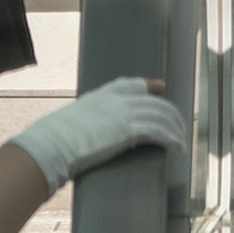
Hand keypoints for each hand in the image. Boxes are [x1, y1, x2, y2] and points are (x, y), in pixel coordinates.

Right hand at [8, 77, 188, 184]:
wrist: (52, 143)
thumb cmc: (55, 138)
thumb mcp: (74, 121)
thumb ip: (88, 122)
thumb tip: (88, 133)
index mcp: (101, 95)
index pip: (131, 84)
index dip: (149, 86)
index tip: (160, 87)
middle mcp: (116, 100)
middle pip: (153, 101)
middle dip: (170, 113)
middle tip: (179, 125)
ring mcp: (123, 113)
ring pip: (160, 115)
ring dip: (175, 129)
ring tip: (180, 142)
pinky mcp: (128, 130)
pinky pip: (159, 132)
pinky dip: (171, 139)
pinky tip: (176, 148)